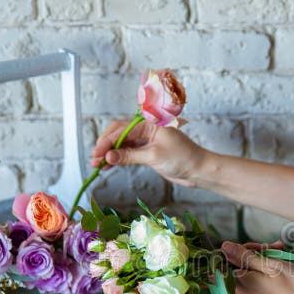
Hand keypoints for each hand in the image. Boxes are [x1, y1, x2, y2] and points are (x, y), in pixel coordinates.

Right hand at [90, 119, 206, 187]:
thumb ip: (129, 156)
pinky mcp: (147, 151)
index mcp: (148, 123)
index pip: (120, 130)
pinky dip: (118, 158)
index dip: (106, 142)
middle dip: (105, 146)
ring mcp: (146, 140)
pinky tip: (109, 166)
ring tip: (98, 165)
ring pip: (121, 144)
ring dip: (109, 154)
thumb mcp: (153, 157)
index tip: (97, 154)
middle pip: (118, 134)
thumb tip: (109, 157)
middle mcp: (145, 129)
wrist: (198, 169)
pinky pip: (128, 152)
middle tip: (94, 160)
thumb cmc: (182, 158)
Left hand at [220, 240, 293, 293]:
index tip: (253, 247)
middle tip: (275, 247)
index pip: (221, 262)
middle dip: (254, 251)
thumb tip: (223, 247)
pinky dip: (270, 267)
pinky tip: (284, 261)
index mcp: (237, 285)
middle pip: (237, 263)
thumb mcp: (270, 265)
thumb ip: (244, 256)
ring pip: (250, 268)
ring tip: (283, 251)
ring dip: (265, 256)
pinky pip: (259, 277)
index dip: (234, 250)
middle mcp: (240, 292)